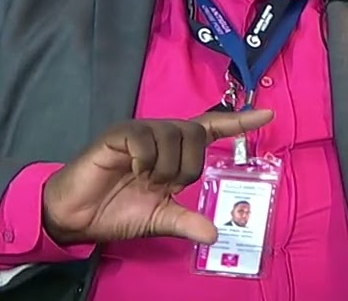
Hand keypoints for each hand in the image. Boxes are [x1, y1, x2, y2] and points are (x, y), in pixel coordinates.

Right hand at [41, 109, 272, 246]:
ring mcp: (139, 132)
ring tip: (146, 181)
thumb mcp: (159, 219)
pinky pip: (145, 139)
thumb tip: (215, 233)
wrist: (78, 216)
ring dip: (165, 167)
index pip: (211, 128)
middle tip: (166, 186)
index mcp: (173, 151)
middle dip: (188, 167)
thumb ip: (186, 221)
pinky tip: (132, 171)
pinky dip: (143, 160)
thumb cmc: (117, 211)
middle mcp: (160, 135)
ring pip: (173, 136)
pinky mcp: (119, 134)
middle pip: (196, 134)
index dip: (239, 122)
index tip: (269, 114)